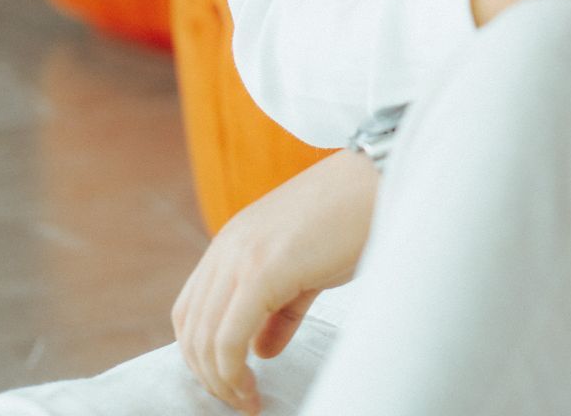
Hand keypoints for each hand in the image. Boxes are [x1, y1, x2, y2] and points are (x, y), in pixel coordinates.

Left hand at [170, 148, 378, 413]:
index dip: (203, 352)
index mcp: (233, 242)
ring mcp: (241, 255)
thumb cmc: (354, 218)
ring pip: (205, 337)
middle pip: (190, 328)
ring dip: (220, 379)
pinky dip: (233, 370)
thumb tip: (262, 348)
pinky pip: (229, 336)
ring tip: (247, 399)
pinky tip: (253, 385)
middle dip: (209, 374)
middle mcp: (227, 247)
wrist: (380, 178)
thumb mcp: (309, 268)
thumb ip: (281, 308)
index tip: (232, 380)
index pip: (192, 309)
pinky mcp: (262, 269)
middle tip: (239, 400)